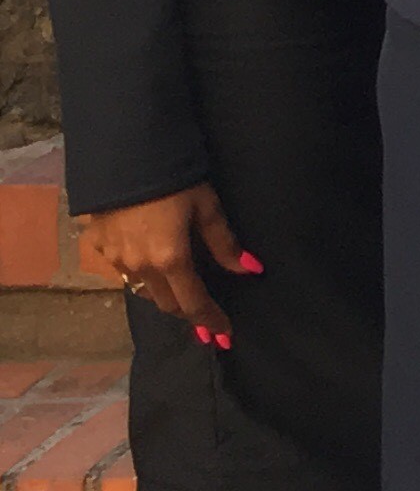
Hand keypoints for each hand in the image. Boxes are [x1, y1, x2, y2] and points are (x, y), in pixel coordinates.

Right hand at [79, 186, 248, 345]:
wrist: (123, 156)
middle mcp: (139, 267)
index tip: (223, 334)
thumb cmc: (175, 179)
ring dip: (164, 296)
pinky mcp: (98, 245)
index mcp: (170, 260)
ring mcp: (114, 258)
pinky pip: (124, 271)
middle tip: (207, 319)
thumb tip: (249, 269)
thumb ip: (225, 243)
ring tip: (183, 294)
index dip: (210, 319)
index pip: (193, 303)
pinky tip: (152, 267)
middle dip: (188, 312)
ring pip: (143, 290)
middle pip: (167, 302)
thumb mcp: (207, 206)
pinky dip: (142, 275)